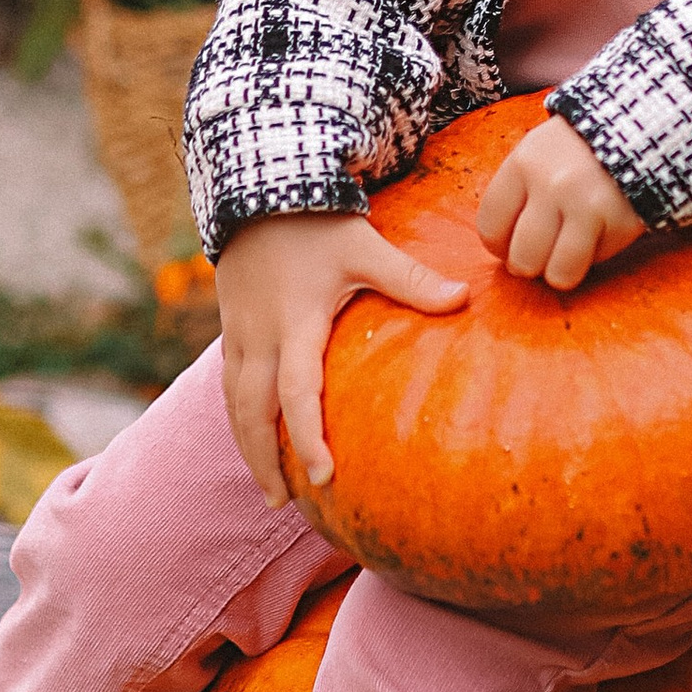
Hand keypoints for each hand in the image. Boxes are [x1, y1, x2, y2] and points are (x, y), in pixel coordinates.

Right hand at [215, 211, 466, 502]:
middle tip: (285, 502)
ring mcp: (238, 334)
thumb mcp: (366, 247)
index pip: (297, 393)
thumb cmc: (317, 223)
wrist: (258, 188)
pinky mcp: (230, 328)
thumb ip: (410, 279)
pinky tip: (254, 438)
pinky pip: (229, 386)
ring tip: (270, 488)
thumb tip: (462, 298)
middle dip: (265, 460)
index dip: (308, 437)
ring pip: (233, 405)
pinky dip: (239, 419)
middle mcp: (259, 337)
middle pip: (251, 414)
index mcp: (294, 323)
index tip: (324, 476)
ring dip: (248, 447)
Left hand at [474, 115, 643, 292]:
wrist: (639, 127)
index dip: (499, 246)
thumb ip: (517, 192)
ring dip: (560, 271)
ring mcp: (586, 205)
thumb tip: (501, 245)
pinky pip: (595, 262)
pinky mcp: (618, 223)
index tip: (510, 245)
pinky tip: (598, 232)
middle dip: (528, 265)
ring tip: (565, 254)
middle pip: (521, 258)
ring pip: (557, 274)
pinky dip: (595, 255)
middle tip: (539, 254)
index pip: (490, 227)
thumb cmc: (578, 147)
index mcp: (523, 164)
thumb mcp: (537, 152)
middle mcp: (551, 185)